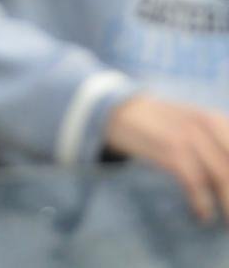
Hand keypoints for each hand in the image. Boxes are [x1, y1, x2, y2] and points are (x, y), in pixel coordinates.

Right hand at [105, 95, 228, 222]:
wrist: (115, 110)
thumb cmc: (156, 122)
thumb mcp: (190, 124)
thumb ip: (213, 141)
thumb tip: (223, 175)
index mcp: (214, 120)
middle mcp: (206, 125)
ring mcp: (187, 137)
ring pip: (222, 176)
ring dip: (226, 203)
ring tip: (226, 222)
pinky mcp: (168, 149)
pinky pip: (194, 182)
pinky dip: (201, 203)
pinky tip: (202, 215)